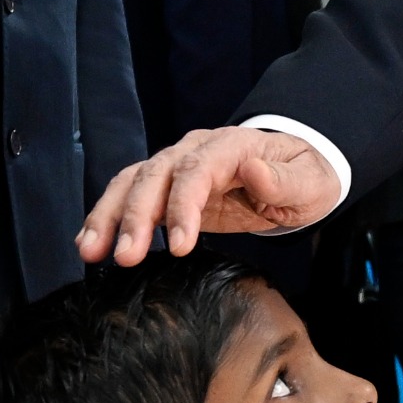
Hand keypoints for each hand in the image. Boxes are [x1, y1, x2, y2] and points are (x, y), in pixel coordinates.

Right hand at [78, 127, 339, 264]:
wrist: (297, 171)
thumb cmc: (306, 176)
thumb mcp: (311, 180)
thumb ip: (284, 180)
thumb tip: (253, 171)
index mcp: (231, 146)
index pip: (197, 171)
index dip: (183, 206)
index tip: (179, 245)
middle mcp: (195, 150)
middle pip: (154, 175)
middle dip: (135, 216)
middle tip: (124, 256)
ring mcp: (177, 166)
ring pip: (132, 183)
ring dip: (108, 216)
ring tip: (91, 250)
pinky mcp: (167, 188)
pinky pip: (131, 196)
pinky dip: (108, 218)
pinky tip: (91, 244)